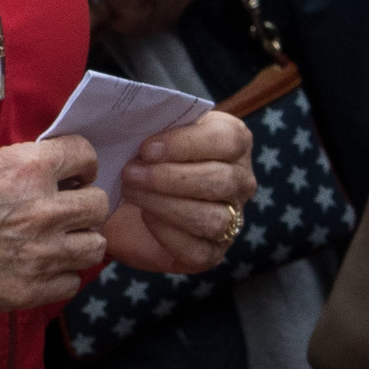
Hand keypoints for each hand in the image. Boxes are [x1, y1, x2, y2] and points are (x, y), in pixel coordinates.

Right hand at [0, 139, 108, 312]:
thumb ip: (15, 163)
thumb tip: (39, 169)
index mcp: (26, 169)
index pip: (85, 154)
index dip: (80, 161)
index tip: (73, 170)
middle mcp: (43, 210)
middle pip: (98, 205)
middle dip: (84, 201)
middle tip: (66, 206)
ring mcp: (40, 254)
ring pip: (95, 246)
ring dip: (78, 239)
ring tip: (58, 239)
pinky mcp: (30, 290)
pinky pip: (72, 282)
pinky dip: (60, 274)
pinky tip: (40, 266)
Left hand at [100, 110, 255, 275]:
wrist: (126, 202)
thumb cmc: (143, 157)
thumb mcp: (149, 132)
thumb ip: (150, 120)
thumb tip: (133, 116)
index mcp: (234, 141)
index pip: (227, 140)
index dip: (186, 144)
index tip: (147, 148)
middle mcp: (241, 181)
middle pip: (220, 180)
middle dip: (168, 177)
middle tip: (130, 172)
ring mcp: (232, 220)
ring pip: (211, 218)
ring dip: (163, 204)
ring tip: (131, 191)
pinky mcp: (212, 252)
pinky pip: (197, 248)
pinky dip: (165, 232)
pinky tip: (145, 217)